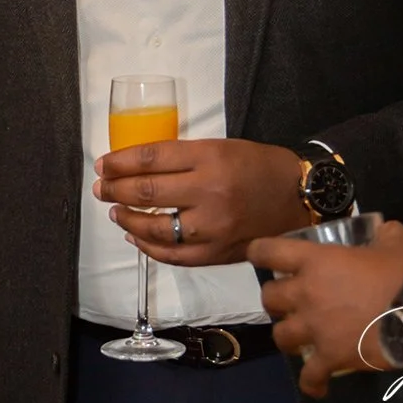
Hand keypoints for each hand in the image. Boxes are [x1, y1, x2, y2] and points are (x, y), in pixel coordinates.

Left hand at [93, 138, 310, 265]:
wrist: (300, 196)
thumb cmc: (258, 165)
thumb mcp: (220, 147)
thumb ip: (182, 158)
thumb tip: (137, 167)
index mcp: (209, 158)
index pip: (150, 159)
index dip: (120, 162)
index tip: (103, 165)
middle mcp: (208, 192)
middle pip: (147, 192)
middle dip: (115, 189)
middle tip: (101, 187)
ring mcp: (213, 227)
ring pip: (155, 228)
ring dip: (127, 219)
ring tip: (115, 211)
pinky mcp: (218, 253)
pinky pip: (173, 255)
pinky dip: (149, 248)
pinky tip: (136, 238)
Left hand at [248, 220, 402, 397]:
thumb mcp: (395, 241)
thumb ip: (383, 234)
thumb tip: (385, 232)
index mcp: (315, 261)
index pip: (267, 252)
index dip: (258, 253)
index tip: (258, 256)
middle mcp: (306, 294)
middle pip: (269, 299)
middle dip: (276, 301)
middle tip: (291, 302)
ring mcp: (315, 328)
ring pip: (280, 337)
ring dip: (288, 336)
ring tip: (301, 338)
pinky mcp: (330, 357)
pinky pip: (309, 376)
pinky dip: (311, 382)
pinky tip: (317, 384)